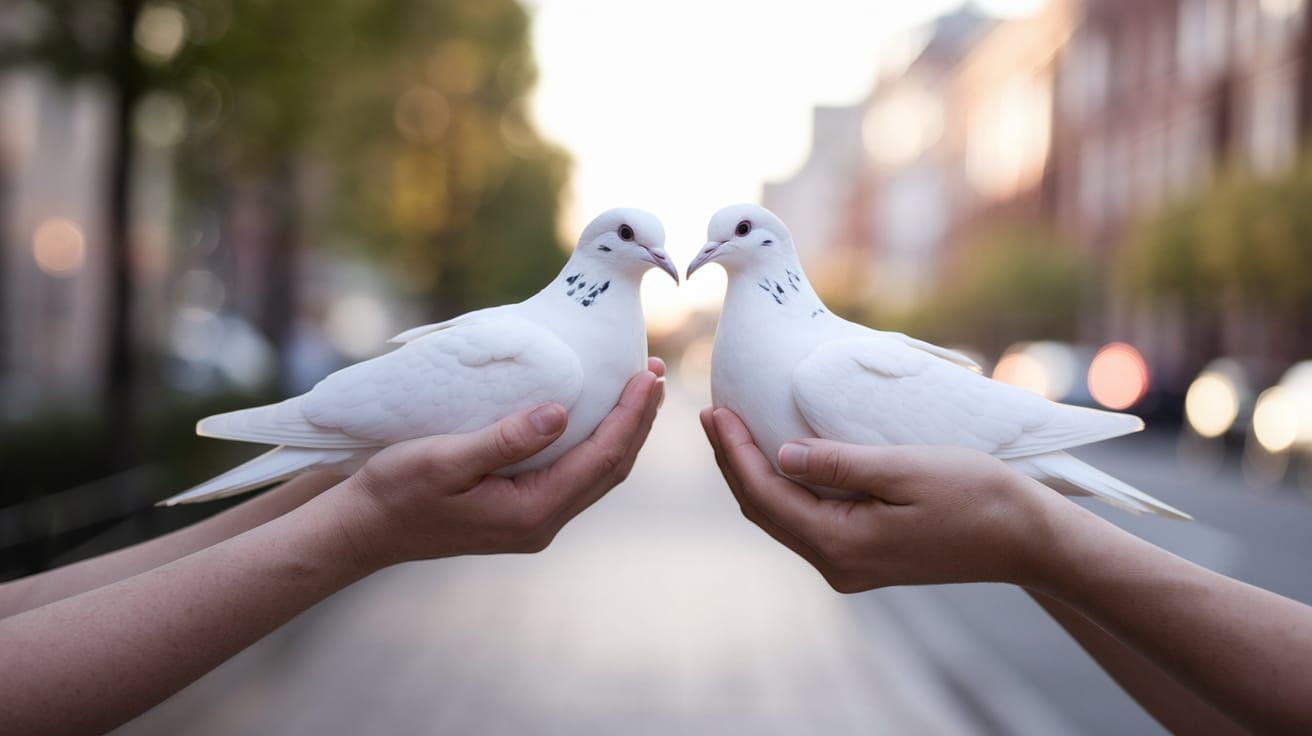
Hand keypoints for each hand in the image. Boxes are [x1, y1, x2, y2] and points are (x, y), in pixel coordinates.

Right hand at [332, 358, 664, 567]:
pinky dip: (596, 443)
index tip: (648, 375)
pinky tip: (597, 417)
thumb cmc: (398, 491)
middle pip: (610, 468)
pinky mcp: (522, 513)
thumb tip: (560, 413)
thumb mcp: (445, 459)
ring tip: (637, 389)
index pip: (602, 458)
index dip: (630, 416)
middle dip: (636, 420)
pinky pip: (575, 476)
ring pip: (596, 473)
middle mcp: (542, 522)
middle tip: (654, 371)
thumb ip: (505, 439)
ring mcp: (534, 521)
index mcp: (532, 512)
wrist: (365, 529)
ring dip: (621, 431)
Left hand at [700, 407, 1061, 592]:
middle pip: (764, 510)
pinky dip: (784, 488)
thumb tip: (781, 453)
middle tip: (712, 414)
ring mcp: (851, 566)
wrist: (1027, 539)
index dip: (735, 452)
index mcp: (842, 546)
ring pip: (783, 517)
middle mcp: (838, 565)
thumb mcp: (905, 468)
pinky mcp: (865, 557)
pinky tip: (778, 459)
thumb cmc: (976, 496)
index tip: (714, 411)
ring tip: (734, 431)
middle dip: (734, 462)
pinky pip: (807, 521)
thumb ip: (838, 463)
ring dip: (755, 474)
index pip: (766, 495)